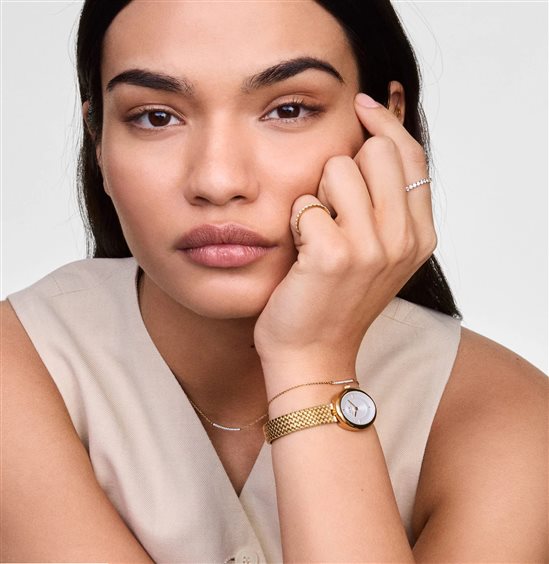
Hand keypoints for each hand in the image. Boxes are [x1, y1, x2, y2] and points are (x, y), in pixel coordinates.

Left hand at [254, 93, 435, 377]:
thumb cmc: (336, 300)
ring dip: (317, 195)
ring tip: (315, 234)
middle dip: (344, 166)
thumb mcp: (377, 253)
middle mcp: (403, 239)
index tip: (360, 105)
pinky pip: (306, 203)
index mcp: (419, 235)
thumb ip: (385, 202)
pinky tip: (299, 251)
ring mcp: (370, 248)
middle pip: (376, 150)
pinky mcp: (332, 256)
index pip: (411, 154)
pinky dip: (296, 222)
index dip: (384, 123)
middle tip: (330, 208)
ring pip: (338, 168)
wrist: (313, 354)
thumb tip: (376, 135)